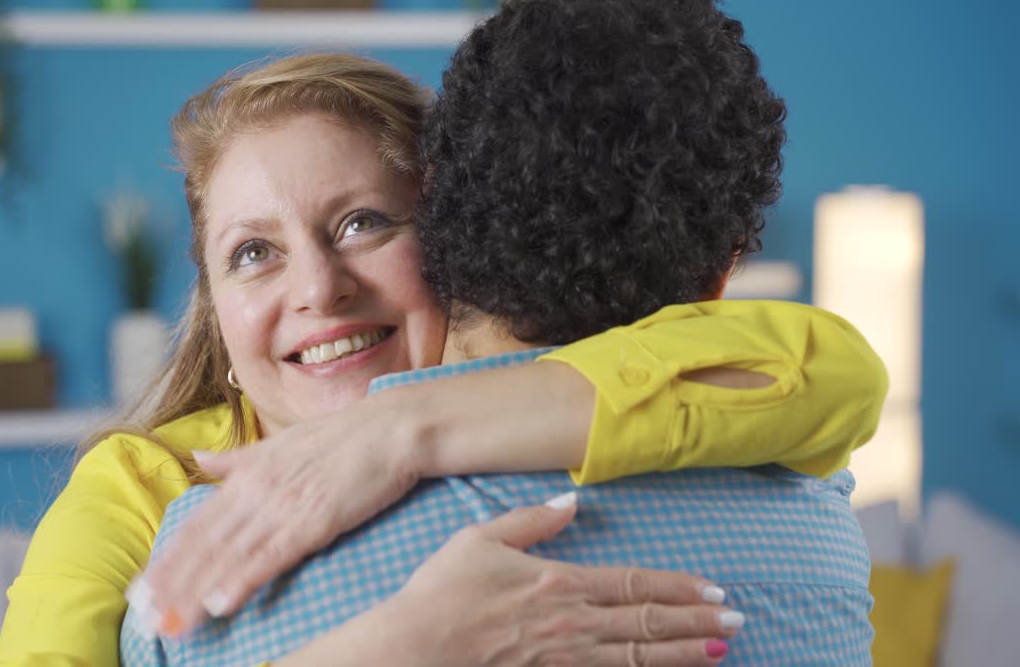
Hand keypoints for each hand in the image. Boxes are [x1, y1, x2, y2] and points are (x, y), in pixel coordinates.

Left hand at [137, 400, 423, 635]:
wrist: (391, 428)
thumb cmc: (342, 437)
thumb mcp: (280, 443)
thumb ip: (237, 460)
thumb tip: (198, 458)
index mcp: (247, 475)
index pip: (196, 525)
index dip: (167, 560)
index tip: (142, 590)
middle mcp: (256, 490)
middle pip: (203, 546)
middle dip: (172, 585)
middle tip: (147, 619)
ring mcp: (283, 505)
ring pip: (229, 556)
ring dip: (197, 592)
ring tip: (174, 623)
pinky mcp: (313, 520)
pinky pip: (270, 556)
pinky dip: (243, 579)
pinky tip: (221, 603)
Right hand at [376, 495, 739, 666]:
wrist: (416, 645)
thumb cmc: (442, 590)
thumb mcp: (481, 538)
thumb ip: (532, 521)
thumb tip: (572, 502)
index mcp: (559, 582)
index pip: (633, 584)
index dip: (678, 588)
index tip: (714, 591)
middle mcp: (571, 623)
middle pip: (647, 623)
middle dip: (696, 623)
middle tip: (737, 623)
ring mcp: (563, 657)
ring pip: (637, 657)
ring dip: (682, 654)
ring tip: (720, 652)